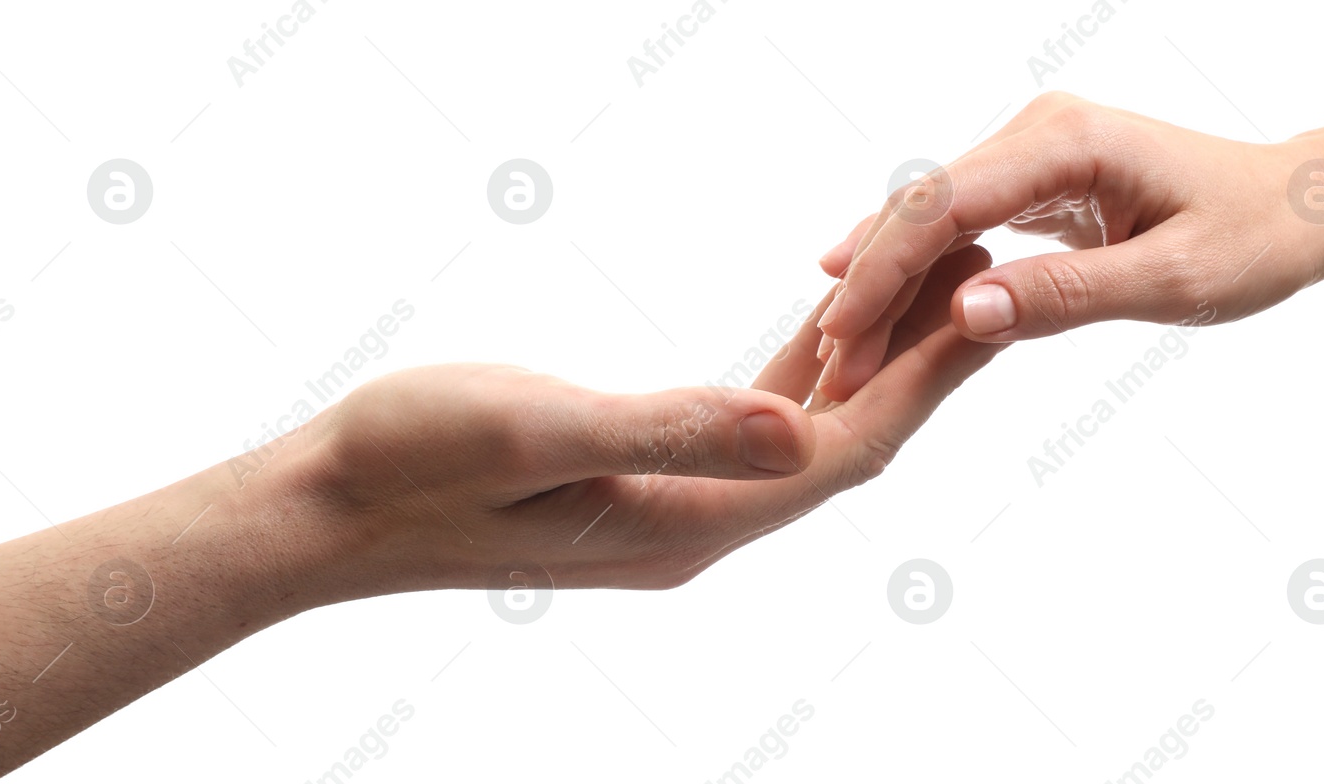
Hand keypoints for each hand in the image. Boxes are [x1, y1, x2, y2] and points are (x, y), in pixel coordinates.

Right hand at [273, 245, 1005, 596]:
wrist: (330, 510)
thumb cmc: (415, 462)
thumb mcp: (538, 434)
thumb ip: (669, 429)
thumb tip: (798, 430)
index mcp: (689, 522)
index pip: (844, 448)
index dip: (924, 376)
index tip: (992, 300)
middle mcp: (699, 525)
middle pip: (844, 440)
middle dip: (920, 361)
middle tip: (985, 270)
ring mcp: (673, 506)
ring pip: (804, 432)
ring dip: (868, 363)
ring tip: (928, 285)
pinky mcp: (642, 479)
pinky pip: (748, 427)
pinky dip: (798, 376)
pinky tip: (822, 335)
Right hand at [812, 92, 1323, 399]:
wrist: (1304, 202)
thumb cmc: (1258, 238)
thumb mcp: (1175, 281)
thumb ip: (1068, 296)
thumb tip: (962, 315)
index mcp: (1068, 142)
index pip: (943, 206)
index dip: (883, 273)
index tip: (844, 338)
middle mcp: (1039, 129)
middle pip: (920, 204)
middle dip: (868, 282)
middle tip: (831, 365)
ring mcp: (1033, 146)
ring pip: (928, 211)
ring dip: (882, 276)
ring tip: (839, 345)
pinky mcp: (1034, 172)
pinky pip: (957, 219)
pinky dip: (916, 266)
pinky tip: (874, 302)